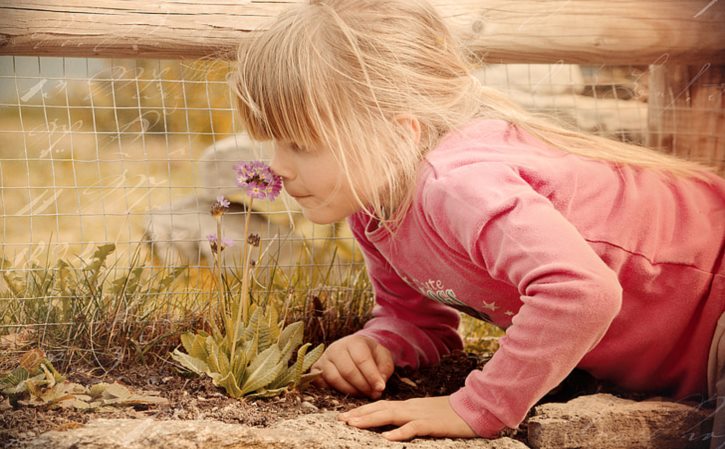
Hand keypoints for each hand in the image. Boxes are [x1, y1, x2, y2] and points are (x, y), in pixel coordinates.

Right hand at [310, 334, 393, 398]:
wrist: (356, 350)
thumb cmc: (371, 355)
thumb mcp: (383, 358)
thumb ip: (384, 370)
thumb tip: (378, 387)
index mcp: (354, 341)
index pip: (361, 359)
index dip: (372, 376)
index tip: (380, 388)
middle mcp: (336, 348)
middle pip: (347, 371)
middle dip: (362, 386)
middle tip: (372, 394)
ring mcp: (324, 358)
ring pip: (334, 379)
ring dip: (350, 391)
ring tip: (362, 394)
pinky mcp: (317, 369)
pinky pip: (321, 383)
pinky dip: (332, 391)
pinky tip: (346, 394)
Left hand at [338, 396, 476, 440]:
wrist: (474, 408)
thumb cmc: (451, 414)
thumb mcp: (427, 414)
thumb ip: (410, 417)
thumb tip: (393, 424)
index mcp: (409, 405)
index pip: (381, 405)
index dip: (363, 409)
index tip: (347, 415)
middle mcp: (411, 407)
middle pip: (380, 408)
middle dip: (360, 414)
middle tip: (341, 419)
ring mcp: (420, 415)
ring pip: (391, 415)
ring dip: (371, 420)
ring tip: (354, 424)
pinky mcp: (431, 424)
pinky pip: (413, 428)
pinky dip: (399, 433)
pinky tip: (387, 438)